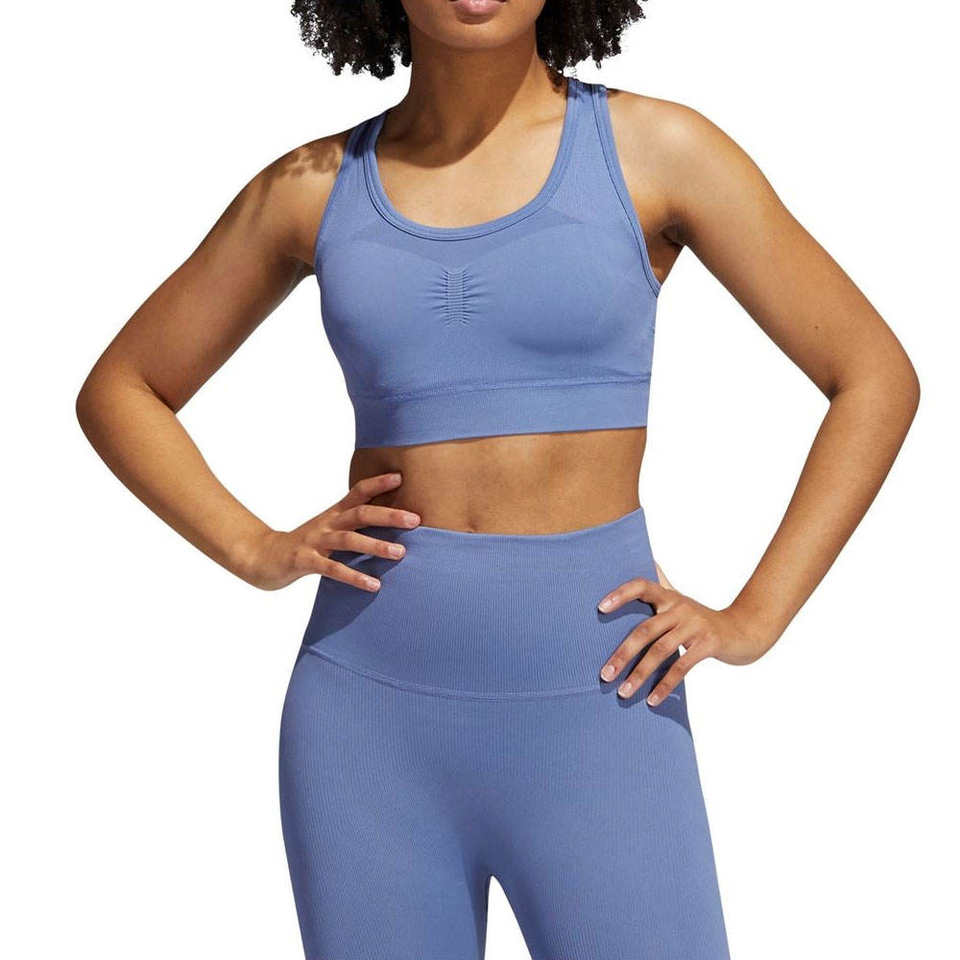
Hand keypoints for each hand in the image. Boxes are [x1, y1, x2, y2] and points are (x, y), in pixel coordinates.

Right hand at [236, 472, 419, 590]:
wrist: (262, 557)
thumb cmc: (304, 545)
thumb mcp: (328, 530)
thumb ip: (353, 527)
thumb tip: (389, 527)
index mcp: (333, 514)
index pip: (358, 492)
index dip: (378, 483)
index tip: (401, 477)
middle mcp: (326, 523)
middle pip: (360, 513)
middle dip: (389, 515)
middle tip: (416, 519)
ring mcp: (315, 542)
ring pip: (349, 539)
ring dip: (376, 545)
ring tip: (400, 553)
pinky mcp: (305, 561)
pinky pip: (333, 569)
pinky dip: (354, 576)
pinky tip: (373, 584)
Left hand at [597, 569, 768, 705]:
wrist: (743, 631)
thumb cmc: (700, 620)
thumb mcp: (679, 603)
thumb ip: (660, 588)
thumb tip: (644, 561)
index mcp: (668, 596)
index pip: (641, 586)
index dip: (621, 594)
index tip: (600, 608)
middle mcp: (679, 607)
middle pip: (645, 629)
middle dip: (623, 654)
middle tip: (605, 675)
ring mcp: (694, 625)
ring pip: (660, 650)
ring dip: (640, 674)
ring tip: (623, 692)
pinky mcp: (708, 644)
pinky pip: (682, 666)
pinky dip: (665, 684)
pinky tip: (652, 700)